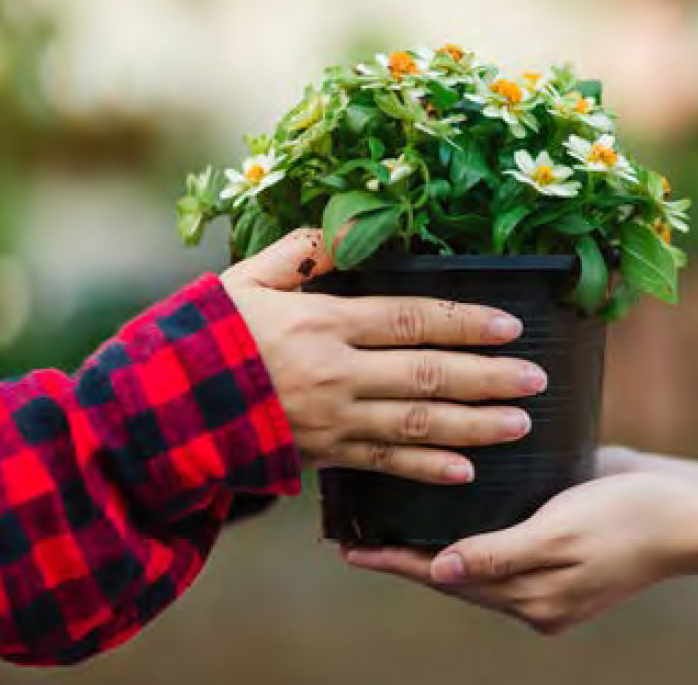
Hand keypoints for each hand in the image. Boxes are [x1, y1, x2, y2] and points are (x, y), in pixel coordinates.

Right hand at [221, 228, 546, 484]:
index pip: (411, 319)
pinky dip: (425, 470)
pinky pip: (383, 466)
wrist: (160, 411)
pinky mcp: (322, 456)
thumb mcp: (246, 280)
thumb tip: (351, 225)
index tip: (509, 325)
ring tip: (521, 425)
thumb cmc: (205, 338)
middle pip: (429, 373)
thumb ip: (303, 252)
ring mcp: (332, 420)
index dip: (465, 321)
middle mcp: (337, 373)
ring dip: (474, 425)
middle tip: (537, 379)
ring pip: (417, 423)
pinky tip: (465, 472)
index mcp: (323, 323)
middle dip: (489, 377)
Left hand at [343, 447, 697, 633]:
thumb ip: (499, 555)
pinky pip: (499, 544)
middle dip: (405, 552)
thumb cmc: (628, 519)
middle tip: (353, 530)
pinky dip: (468, 528)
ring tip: (386, 520)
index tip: (347, 549)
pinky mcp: (556, 547)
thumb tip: (439, 571)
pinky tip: (445, 509)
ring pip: (472, 559)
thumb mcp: (560, 535)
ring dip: (431, 539)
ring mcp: (546, 573)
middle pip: (452, 573)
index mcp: (531, 599)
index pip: (444, 578)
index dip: (395, 562)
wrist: (688, 513)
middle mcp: (532, 592)